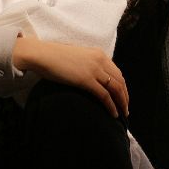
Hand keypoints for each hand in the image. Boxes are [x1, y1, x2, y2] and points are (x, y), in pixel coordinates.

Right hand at [12, 35, 128, 116]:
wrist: (42, 55)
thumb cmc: (54, 57)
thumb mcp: (77, 57)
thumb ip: (87, 64)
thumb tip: (91, 76)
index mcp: (99, 54)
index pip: (118, 72)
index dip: (123, 87)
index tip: (123, 97)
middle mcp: (100, 60)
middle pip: (120, 81)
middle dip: (125, 97)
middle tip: (125, 109)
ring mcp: (94, 70)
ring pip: (116, 89)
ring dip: (122, 103)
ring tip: (123, 114)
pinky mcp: (86, 80)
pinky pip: (104, 95)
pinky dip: (111, 106)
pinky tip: (113, 114)